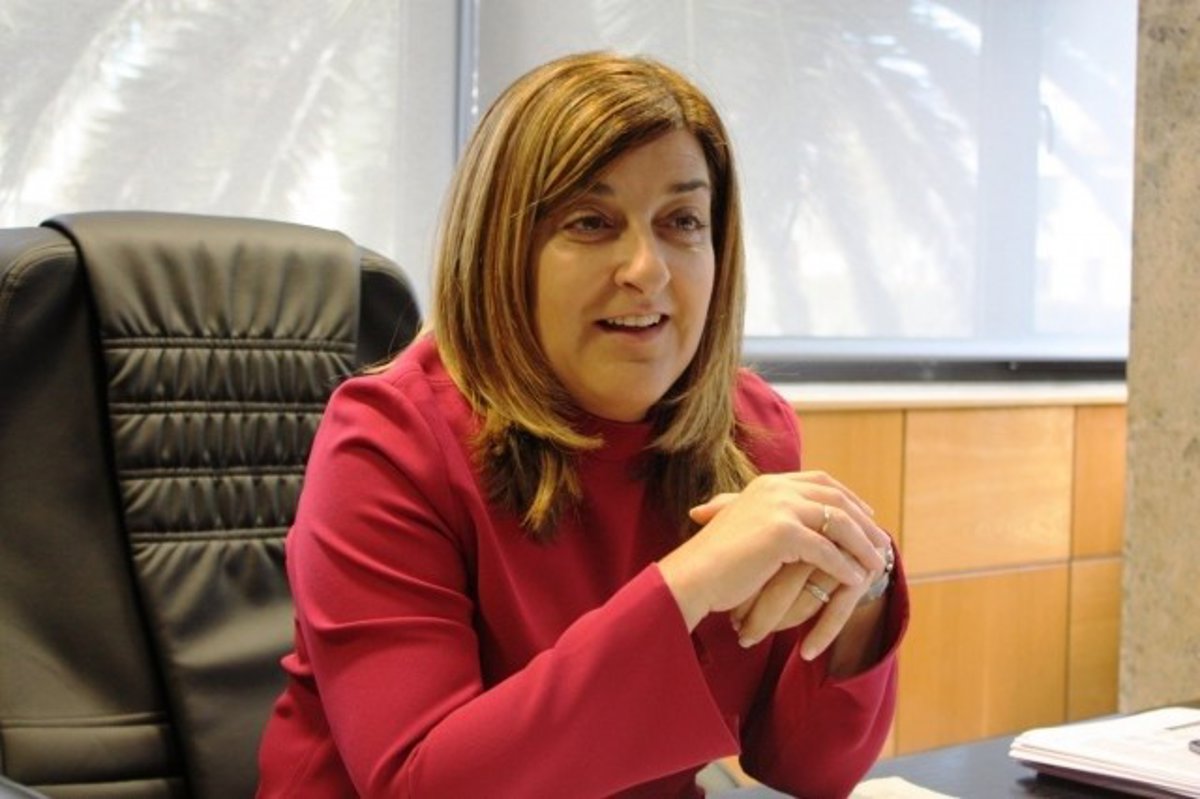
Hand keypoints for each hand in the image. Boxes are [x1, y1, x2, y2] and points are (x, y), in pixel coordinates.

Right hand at [657, 471, 884, 631]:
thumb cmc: (716, 562)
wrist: (692, 576)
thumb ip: (771, 519)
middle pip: (835, 499)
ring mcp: (779, 507)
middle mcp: (775, 488)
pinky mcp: (783, 533)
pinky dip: (844, 566)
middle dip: (864, 522)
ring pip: (838, 523)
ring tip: (876, 565)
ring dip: (862, 545)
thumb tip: (798, 525)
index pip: (821, 481)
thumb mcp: (747, 529)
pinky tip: (855, 581)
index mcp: (768, 483)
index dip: (848, 498)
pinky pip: (827, 550)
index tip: (868, 516)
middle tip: (882, 543)